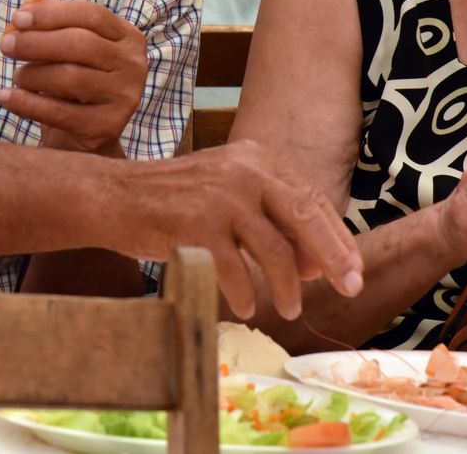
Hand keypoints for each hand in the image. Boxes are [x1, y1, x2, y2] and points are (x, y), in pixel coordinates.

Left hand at [0, 0, 146, 155]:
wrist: (81, 135)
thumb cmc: (71, 81)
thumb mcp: (66, 49)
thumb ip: (51, 22)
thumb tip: (27, 6)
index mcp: (127, 37)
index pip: (92, 14)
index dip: (52, 14)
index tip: (18, 18)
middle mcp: (133, 65)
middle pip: (81, 44)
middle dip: (37, 42)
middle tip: (6, 45)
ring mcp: (124, 97)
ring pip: (70, 77)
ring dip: (32, 74)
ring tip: (17, 76)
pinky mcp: (108, 127)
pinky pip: (60, 112)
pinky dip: (27, 104)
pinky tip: (6, 97)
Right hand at [115, 140, 363, 320]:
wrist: (115, 196)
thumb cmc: (174, 202)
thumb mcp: (228, 194)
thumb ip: (271, 220)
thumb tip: (317, 265)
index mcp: (257, 157)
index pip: (311, 198)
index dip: (336, 237)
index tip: (351, 268)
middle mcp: (245, 170)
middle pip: (305, 218)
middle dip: (332, 258)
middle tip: (350, 287)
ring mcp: (221, 195)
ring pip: (274, 250)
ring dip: (286, 287)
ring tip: (289, 309)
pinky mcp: (198, 223)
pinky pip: (237, 270)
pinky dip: (246, 294)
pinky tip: (246, 307)